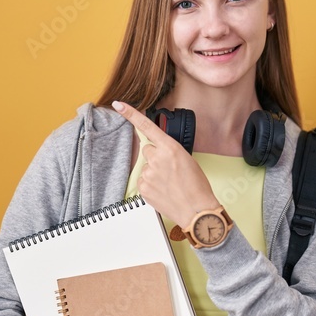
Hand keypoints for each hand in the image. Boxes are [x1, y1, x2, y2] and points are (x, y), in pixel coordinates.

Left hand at [112, 101, 219, 227]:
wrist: (196, 211)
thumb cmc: (197, 187)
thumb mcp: (187, 160)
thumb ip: (170, 152)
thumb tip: (159, 153)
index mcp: (170, 148)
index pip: (146, 126)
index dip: (130, 114)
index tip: (118, 105)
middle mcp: (157, 158)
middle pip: (148, 150)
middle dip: (156, 157)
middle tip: (170, 170)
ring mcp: (148, 173)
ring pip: (146, 167)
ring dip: (155, 173)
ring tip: (170, 184)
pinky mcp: (143, 187)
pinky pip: (144, 180)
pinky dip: (152, 185)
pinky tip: (164, 191)